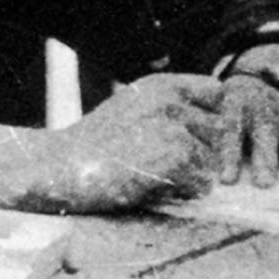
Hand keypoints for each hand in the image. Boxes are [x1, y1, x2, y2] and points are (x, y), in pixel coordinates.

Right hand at [46, 75, 226, 210]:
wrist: (58, 168)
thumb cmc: (95, 146)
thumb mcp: (133, 108)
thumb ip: (171, 108)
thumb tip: (217, 125)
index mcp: (162, 85)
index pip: (217, 93)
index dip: (212, 116)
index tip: (196, 135)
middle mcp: (171, 100)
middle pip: (220, 130)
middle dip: (204, 151)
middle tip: (169, 164)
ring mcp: (173, 128)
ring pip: (212, 159)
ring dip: (194, 174)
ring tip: (159, 177)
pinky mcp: (174, 157)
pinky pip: (201, 182)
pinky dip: (184, 192)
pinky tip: (155, 189)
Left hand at [215, 75, 278, 187]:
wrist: (255, 86)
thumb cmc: (230, 116)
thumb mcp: (213, 115)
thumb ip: (206, 139)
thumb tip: (195, 177)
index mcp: (235, 105)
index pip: (231, 129)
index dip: (229, 154)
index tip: (227, 181)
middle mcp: (265, 109)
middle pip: (266, 131)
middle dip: (266, 157)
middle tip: (263, 184)